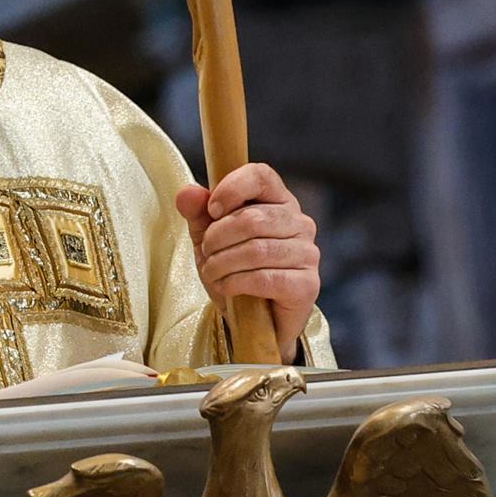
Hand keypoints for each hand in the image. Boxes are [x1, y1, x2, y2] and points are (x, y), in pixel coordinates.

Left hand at [173, 162, 320, 350]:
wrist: (251, 321)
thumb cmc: (234, 270)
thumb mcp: (209, 239)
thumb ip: (198, 213)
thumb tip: (187, 193)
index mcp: (278, 200)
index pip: (261, 175)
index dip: (231, 188)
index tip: (211, 211)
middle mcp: (300, 222)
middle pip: (253, 218)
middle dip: (217, 238)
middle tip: (206, 253)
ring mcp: (308, 253)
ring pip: (257, 249)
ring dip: (223, 263)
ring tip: (212, 272)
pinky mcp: (307, 284)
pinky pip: (266, 278)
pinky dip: (236, 283)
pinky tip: (226, 287)